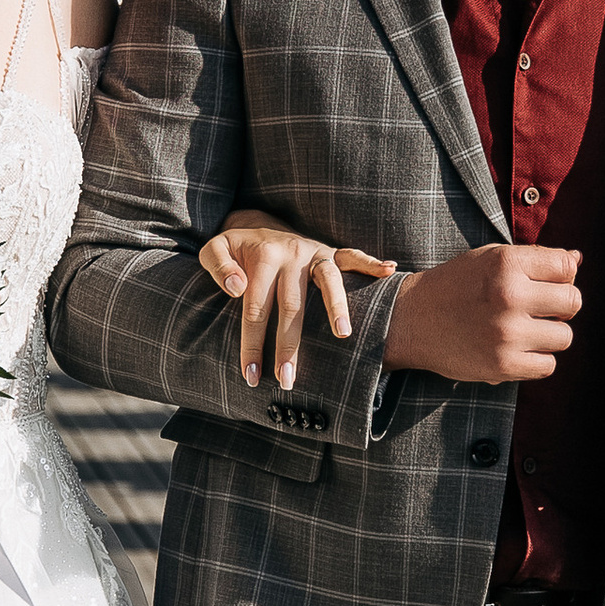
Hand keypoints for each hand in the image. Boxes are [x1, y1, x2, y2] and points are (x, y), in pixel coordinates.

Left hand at [197, 207, 396, 390]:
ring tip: (343, 335)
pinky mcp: (329, 251)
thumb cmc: (236, 248)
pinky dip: (371, 263)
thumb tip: (236, 288)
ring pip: (328, 281)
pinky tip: (389, 270)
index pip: (255, 308)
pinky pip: (352, 255)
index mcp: (262, 256)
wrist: (257, 225)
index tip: (251, 375)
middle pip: (292, 305)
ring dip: (336, 307)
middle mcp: (290, 252)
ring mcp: (313, 252)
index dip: (252, 344)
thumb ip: (217, 265)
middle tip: (288, 380)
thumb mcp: (215, 249)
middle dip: (289, 345)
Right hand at [384, 244, 581, 385]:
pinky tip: (517, 349)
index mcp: (506, 263)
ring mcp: (506, 333)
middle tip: (539, 309)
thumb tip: (579, 260)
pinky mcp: (503, 365)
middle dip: (561, 306)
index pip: (568, 267)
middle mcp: (508, 295)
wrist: (411, 320)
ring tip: (524, 330)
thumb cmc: (456, 285)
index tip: (545, 283)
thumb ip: (535, 259)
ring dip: (550, 335)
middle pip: (573, 302)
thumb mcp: (490, 258)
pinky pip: (548, 365)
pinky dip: (537, 360)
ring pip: (564, 336)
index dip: (562, 276)